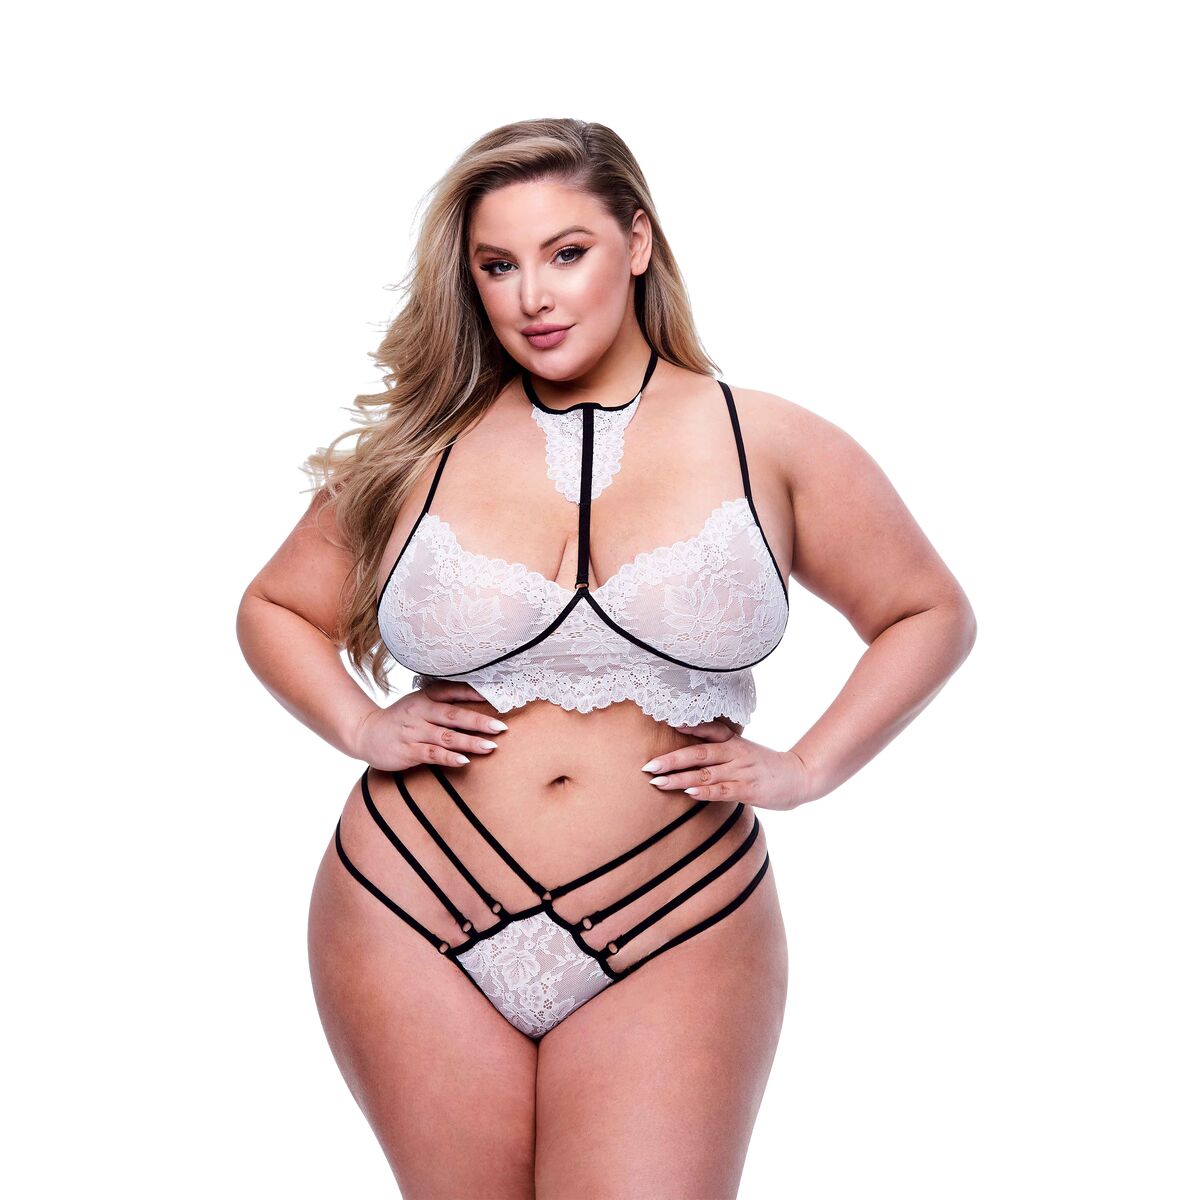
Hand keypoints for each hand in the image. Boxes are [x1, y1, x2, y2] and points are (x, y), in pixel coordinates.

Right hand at [353, 678, 506, 770]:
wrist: (366, 733)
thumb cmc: (401, 718)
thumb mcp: (419, 702)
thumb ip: (444, 701)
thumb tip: (479, 698)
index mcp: (425, 697)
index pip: (452, 691)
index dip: (473, 693)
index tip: (496, 696)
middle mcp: (420, 712)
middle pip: (454, 716)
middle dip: (479, 721)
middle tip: (501, 727)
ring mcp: (413, 731)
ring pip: (446, 736)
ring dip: (470, 742)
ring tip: (490, 746)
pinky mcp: (408, 750)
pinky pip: (431, 754)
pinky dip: (448, 758)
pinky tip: (464, 761)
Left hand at [641, 719, 810, 810]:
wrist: (799, 777)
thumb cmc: (764, 765)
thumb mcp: (743, 749)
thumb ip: (719, 748)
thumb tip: (688, 750)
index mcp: (733, 741)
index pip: (708, 730)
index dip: (688, 727)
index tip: (667, 723)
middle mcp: (735, 753)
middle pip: (699, 753)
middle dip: (672, 759)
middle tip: (649, 765)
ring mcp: (741, 771)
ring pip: (705, 774)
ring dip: (680, 778)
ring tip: (658, 782)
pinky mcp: (748, 790)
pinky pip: (722, 790)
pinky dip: (705, 792)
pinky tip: (689, 793)